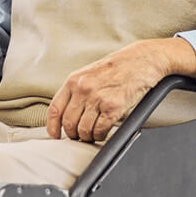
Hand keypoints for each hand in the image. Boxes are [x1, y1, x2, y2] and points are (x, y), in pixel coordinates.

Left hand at [46, 40, 172, 141]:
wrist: (143, 60)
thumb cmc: (120, 66)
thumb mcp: (91, 73)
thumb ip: (78, 90)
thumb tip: (70, 113)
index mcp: (74, 80)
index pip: (55, 108)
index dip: (52, 126)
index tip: (54, 135)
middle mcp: (83, 89)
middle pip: (69, 123)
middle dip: (73, 134)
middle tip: (80, 135)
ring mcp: (97, 98)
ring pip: (83, 130)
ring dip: (87, 136)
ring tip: (93, 134)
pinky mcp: (113, 107)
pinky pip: (100, 130)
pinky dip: (100, 135)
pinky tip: (103, 132)